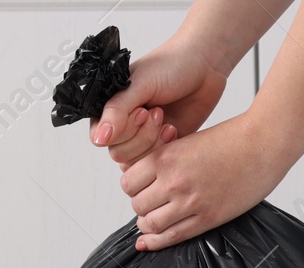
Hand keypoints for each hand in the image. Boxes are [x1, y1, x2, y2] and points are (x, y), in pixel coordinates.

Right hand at [91, 39, 226, 165]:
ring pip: (137, 163)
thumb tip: (99, 138)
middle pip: (119, 153)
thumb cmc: (170, 66)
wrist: (204, 67)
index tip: (143, 110)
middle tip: (158, 113)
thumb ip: (117, 111)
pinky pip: (155, 164)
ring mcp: (141, 138)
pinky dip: (165, 150)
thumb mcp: (140, 85)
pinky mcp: (161, 147)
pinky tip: (173, 129)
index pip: (100, 137)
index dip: (122, 129)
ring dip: (153, 143)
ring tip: (166, 120)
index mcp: (109, 107)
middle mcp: (122, 125)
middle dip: (141, 136)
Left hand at [119, 113, 288, 249]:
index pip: (128, 182)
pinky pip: (173, 236)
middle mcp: (174, 181)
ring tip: (154, 221)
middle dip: (140, 206)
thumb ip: (166, 160)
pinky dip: (157, 242)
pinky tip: (150, 241)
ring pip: (151, 223)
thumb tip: (148, 181)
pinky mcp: (207, 218)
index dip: (132, 188)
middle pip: (137, 205)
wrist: (263, 144)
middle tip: (149, 205)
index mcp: (166, 157)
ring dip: (148, 225)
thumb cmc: (231, 140)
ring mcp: (190, 202)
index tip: (140, 190)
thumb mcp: (188, 142)